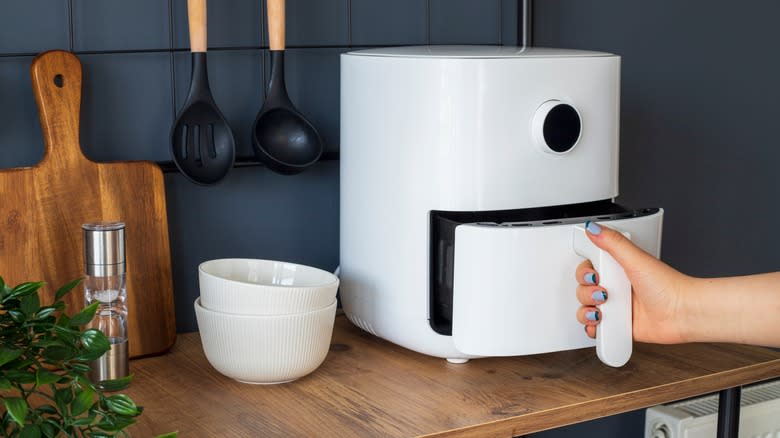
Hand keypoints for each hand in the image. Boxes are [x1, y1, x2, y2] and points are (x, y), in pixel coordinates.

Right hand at [575, 221, 691, 343]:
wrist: (683, 314)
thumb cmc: (668, 287)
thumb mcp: (636, 259)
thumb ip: (613, 242)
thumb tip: (593, 227)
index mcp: (618, 268)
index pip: (588, 268)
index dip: (584, 272)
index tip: (594, 274)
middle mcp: (615, 287)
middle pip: (583, 288)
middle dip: (586, 292)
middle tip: (603, 292)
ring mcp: (616, 307)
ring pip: (585, 308)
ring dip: (587, 310)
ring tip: (603, 310)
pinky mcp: (618, 325)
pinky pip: (596, 327)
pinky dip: (593, 327)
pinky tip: (601, 323)